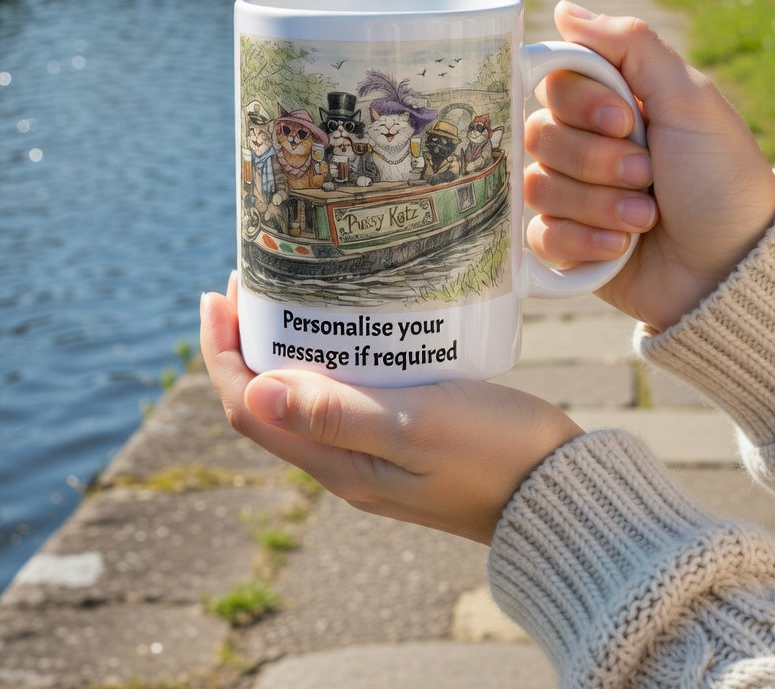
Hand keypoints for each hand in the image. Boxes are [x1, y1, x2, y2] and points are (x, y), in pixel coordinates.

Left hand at [200, 276, 582, 544]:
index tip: (218, 296)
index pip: (250, 409)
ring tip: (286, 297)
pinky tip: (346, 330)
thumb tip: (255, 392)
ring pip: (301, 402)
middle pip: (266, 405)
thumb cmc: (493, 452)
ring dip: (281, 352)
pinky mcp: (399, 441)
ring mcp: (371, 455)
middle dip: (244, 345)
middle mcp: (343, 465)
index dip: (222, 354)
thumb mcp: (415, 426)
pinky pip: (340, 400)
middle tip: (251, 284)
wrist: (556, 490)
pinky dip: (325, 362)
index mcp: (338, 464)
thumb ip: (338, 414)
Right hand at [525, 3, 774, 331]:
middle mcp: (586, 146)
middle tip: (648, 174)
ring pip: (538, 187)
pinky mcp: (567, 244)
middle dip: (598, 161)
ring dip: (599, 204)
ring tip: (646, 217)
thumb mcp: (689, 99)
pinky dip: (584, 241)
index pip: (553, 83)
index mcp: (612, 105)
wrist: (735, 267)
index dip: (580, 104)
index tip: (625, 121)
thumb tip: (563, 8)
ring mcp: (574, 196)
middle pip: (539, 135)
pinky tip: (621, 249)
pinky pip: (540, 234)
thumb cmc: (722, 177)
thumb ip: (630, 45)